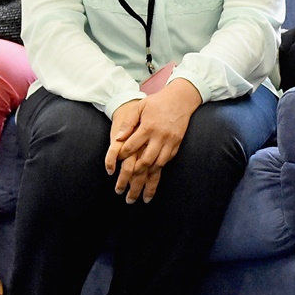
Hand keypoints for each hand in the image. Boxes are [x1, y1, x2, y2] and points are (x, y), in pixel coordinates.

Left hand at [105, 78, 202, 203]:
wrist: (181, 99)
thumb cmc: (157, 102)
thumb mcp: (140, 107)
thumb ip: (128, 123)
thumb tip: (118, 138)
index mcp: (148, 127)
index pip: (131, 146)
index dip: (122, 156)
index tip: (114, 166)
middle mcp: (160, 137)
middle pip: (145, 161)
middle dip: (134, 178)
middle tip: (123, 191)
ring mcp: (170, 142)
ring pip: (157, 165)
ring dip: (148, 181)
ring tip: (141, 196)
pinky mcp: (177, 144)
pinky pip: (167, 161)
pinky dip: (159, 170)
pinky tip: (153, 179)